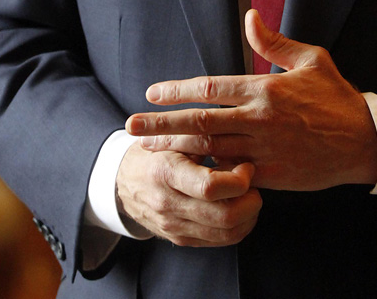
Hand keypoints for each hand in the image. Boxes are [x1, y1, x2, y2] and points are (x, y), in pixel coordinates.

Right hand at [115, 142, 261, 247]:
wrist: (122, 180)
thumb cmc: (154, 150)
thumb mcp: (172, 135)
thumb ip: (204, 136)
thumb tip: (241, 138)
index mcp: (166, 173)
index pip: (211, 187)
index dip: (238, 178)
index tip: (247, 165)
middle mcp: (169, 205)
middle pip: (225, 216)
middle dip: (251, 200)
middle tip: (254, 182)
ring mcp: (174, 227)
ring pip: (227, 234)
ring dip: (249, 215)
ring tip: (249, 193)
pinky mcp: (180, 239)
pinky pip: (220, 241)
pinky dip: (239, 226)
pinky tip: (240, 206)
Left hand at [125, 10, 376, 191]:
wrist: (364, 141)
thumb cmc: (335, 96)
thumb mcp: (309, 59)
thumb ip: (273, 42)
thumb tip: (249, 17)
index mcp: (265, 90)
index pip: (211, 89)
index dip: (178, 90)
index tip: (152, 93)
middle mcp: (260, 120)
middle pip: (201, 122)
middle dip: (162, 124)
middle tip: (130, 127)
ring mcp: (264, 151)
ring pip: (211, 151)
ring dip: (177, 150)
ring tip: (147, 150)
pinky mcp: (271, 176)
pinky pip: (231, 175)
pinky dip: (207, 172)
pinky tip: (184, 172)